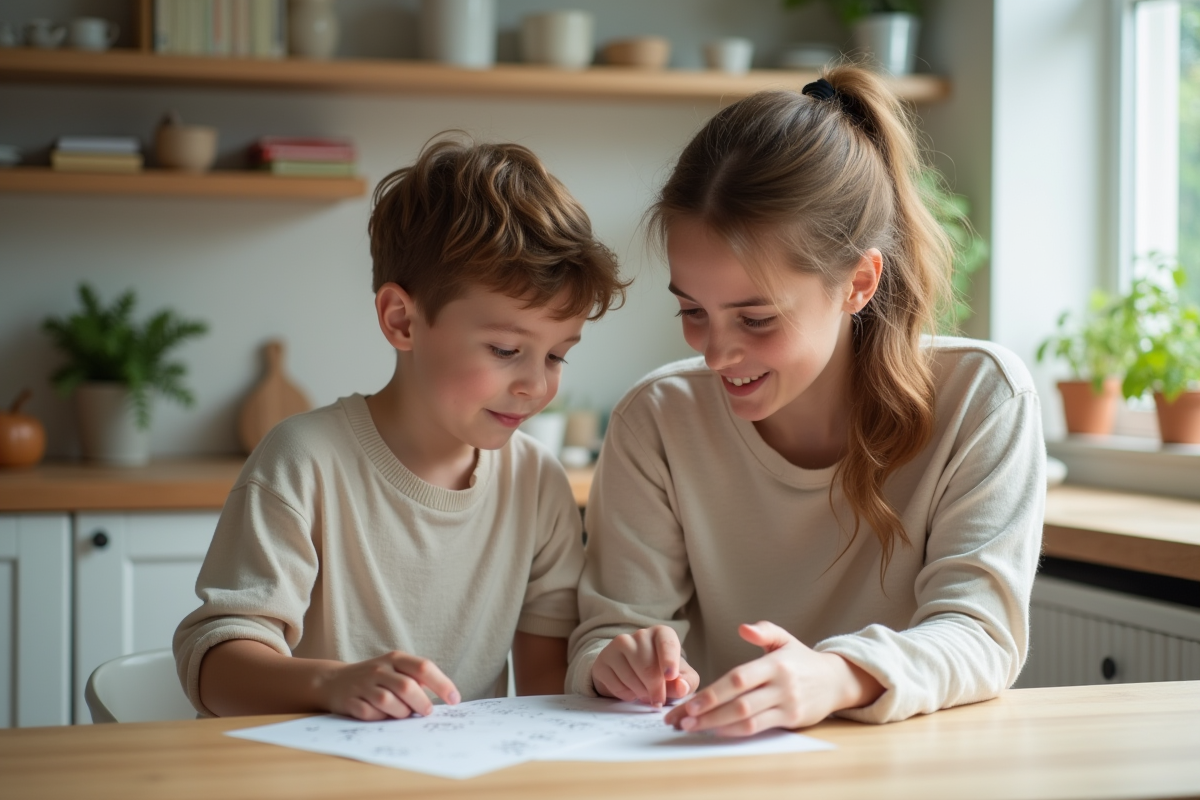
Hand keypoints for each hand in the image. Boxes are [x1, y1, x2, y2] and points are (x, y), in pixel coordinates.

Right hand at [320, 651, 460, 720]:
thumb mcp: (397, 669)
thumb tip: (446, 695)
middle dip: (421, 703)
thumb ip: (418, 678)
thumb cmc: (375, 678)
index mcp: (395, 658)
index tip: (455, 700)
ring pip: (388, 701)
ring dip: (401, 713)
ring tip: (403, 714)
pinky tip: (381, 716)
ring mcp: (363, 684)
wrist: (333, 681)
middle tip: (427, 712)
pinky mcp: (350, 700)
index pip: (423, 668)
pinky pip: (369, 713)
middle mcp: (379, 669)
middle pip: (407, 686)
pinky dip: (379, 718)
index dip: (442, 684)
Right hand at [592, 625, 698, 706]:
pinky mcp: (603, 660)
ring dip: (641, 693)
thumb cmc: (663, 673)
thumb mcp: (681, 677)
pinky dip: (626, 695)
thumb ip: (687, 683)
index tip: (670, 677)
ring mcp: (618, 645)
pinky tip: (631, 691)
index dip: (669, 660)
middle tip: (659, 701)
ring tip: (645, 694)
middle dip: (655, 689)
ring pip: (631, 676)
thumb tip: (681, 687)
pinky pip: (615, 684)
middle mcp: (639, 635)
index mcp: (662, 633)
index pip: (666, 643)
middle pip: (648, 666)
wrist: (633, 672)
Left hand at [663, 621, 883, 736]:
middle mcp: (781, 685)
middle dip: (707, 713)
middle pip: (739, 703)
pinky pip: (760, 728)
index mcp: (775, 663)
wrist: (836, 681)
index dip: (713, 693)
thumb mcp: (784, 639)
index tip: (690, 702)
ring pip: (747, 720)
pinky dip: (736, 731)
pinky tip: (717, 730)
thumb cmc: (802, 660)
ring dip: (717, 725)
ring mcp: (787, 705)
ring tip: (692, 727)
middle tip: (681, 720)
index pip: (738, 679)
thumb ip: (764, 631)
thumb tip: (742, 628)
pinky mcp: (792, 720)